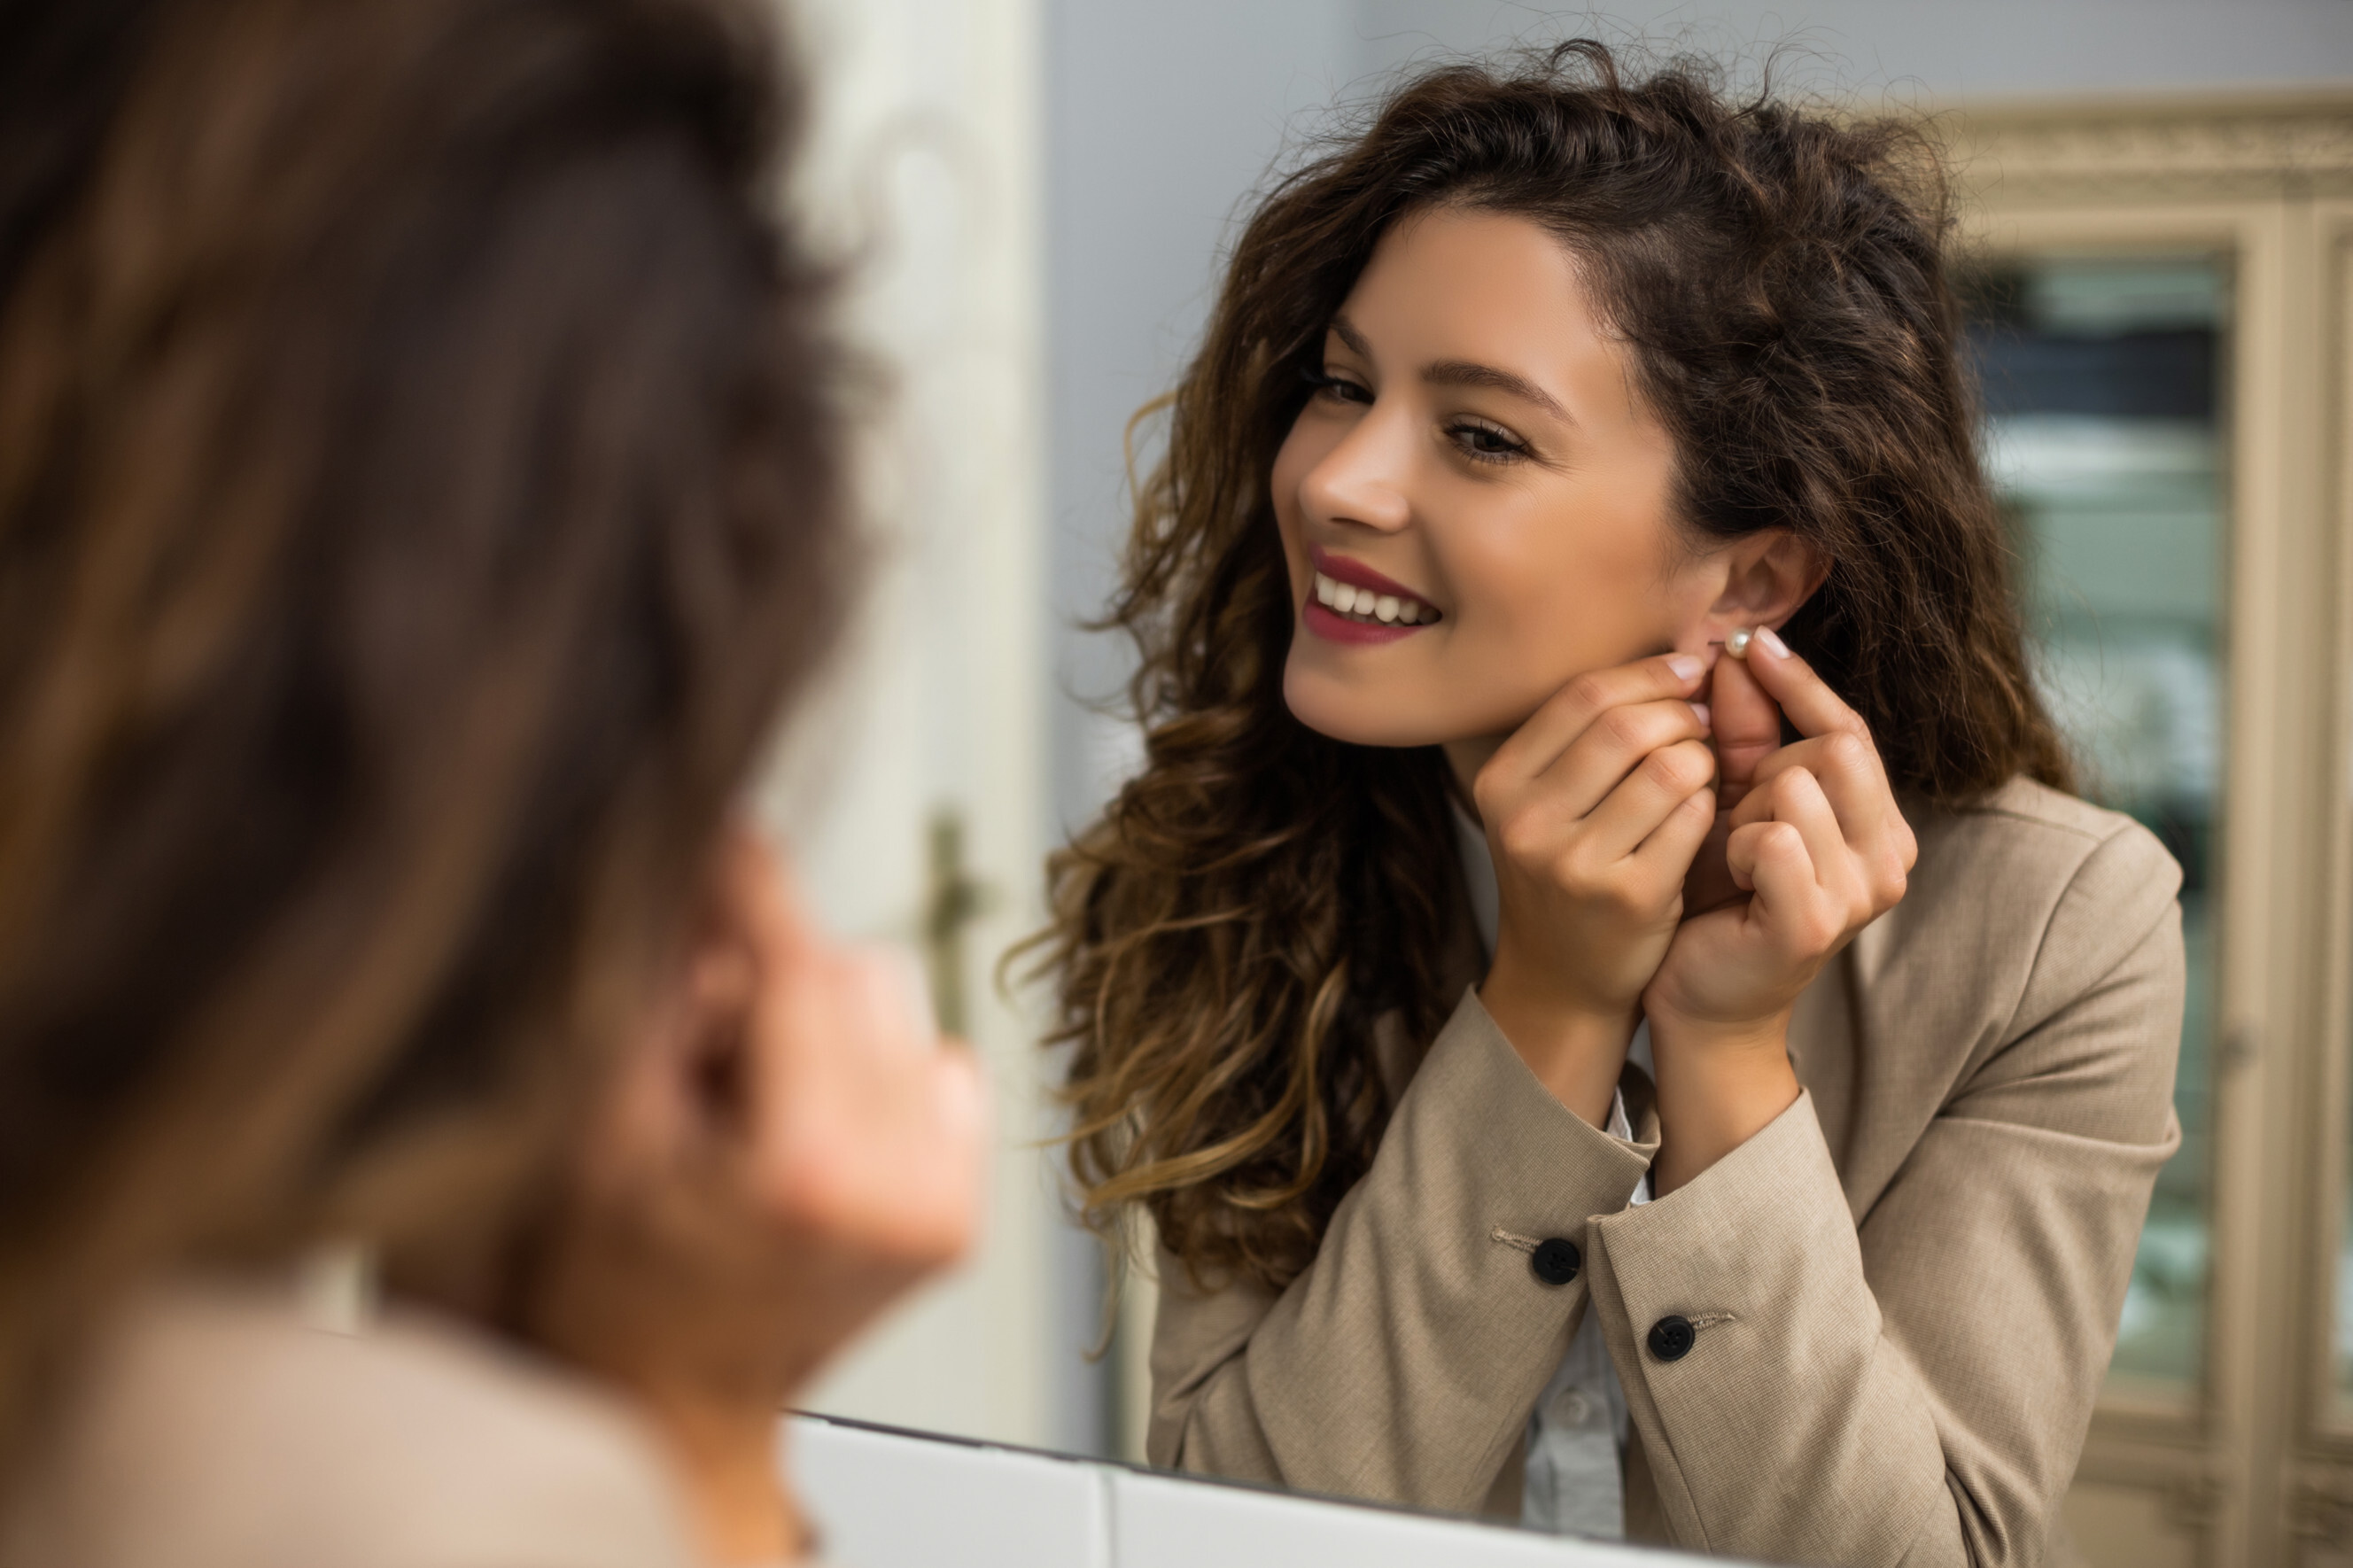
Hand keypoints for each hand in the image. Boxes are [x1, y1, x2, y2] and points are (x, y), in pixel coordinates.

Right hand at [534, 826, 986, 1563]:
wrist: (667, 1408)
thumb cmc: (607, 1287)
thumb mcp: (594, 1130)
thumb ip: (650, 996)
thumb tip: (700, 869)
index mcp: (806, 1170)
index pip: (803, 967)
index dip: (756, 886)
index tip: (728, 832)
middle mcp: (898, 1187)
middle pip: (860, 975)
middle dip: (776, 976)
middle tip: (703, 1039)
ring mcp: (942, 1205)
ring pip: (901, 1013)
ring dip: (824, 1021)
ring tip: (749, 1099)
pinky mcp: (962, 1215)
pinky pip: (938, 1069)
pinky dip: (873, 1072)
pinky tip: (805, 1128)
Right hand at [1473, 652, 1717, 1123]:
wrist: (1562, 978)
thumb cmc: (1566, 872)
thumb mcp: (1546, 802)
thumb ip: (1589, 735)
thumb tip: (1680, 656)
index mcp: (1502, 783)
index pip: (1584, 696)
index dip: (1649, 674)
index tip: (1690, 671)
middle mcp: (1526, 821)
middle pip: (1627, 725)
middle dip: (1683, 713)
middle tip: (1705, 722)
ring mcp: (1574, 862)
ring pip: (1667, 767)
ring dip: (1703, 758)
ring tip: (1705, 768)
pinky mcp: (1628, 895)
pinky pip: (1692, 817)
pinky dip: (1710, 804)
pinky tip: (1705, 813)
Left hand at [1642, 628, 1913, 1189]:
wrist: (1699, 995)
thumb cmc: (1716, 897)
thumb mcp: (1735, 802)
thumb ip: (1746, 734)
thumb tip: (1737, 650)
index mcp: (1880, 822)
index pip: (1849, 728)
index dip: (1799, 682)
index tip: (1749, 641)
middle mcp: (1891, 856)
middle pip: (1829, 748)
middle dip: (1763, 766)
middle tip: (1731, 813)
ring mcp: (1862, 892)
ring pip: (1797, 786)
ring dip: (1744, 810)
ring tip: (1729, 853)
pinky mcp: (1817, 921)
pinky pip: (1774, 836)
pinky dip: (1737, 846)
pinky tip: (1727, 877)